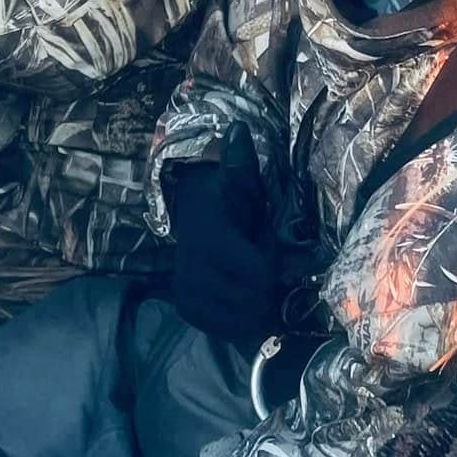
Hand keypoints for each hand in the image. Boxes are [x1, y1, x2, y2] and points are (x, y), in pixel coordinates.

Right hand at [168, 124, 282, 354]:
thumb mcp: (237, 182)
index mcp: (209, 239)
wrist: (191, 215)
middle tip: (257, 260)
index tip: (262, 241)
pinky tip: (236, 292)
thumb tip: (238, 128)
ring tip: (246, 275)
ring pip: (242, 320)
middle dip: (265, 284)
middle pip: (254, 302)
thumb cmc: (225, 200)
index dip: (270, 261)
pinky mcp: (187, 308)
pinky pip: (224, 328)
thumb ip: (240, 162)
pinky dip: (237, 317)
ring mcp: (187, 292)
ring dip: (254, 303)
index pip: (258, 275)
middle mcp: (193, 270)